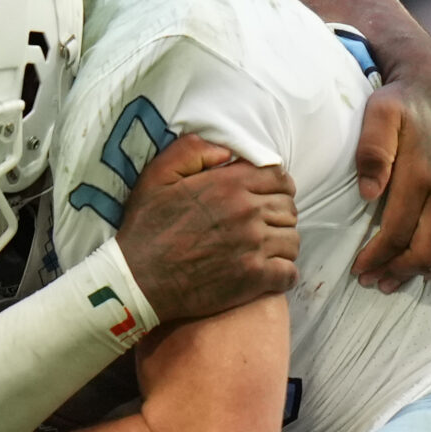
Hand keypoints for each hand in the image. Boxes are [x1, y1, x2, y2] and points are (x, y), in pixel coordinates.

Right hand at [115, 134, 297, 323]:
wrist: (138, 280)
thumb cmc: (146, 228)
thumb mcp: (158, 175)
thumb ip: (192, 151)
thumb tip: (227, 151)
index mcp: (229, 184)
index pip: (279, 177)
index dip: (277, 185)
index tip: (268, 195)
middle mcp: (247, 212)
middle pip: (288, 208)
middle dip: (279, 214)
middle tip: (263, 224)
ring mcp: (253, 247)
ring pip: (292, 239)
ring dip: (282, 243)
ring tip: (266, 249)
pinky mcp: (254, 279)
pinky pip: (289, 273)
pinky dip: (284, 273)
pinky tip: (269, 273)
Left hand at [352, 55, 430, 293]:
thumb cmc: (403, 102)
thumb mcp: (379, 114)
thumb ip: (372, 151)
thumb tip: (368, 194)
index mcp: (423, 174)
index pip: (398, 233)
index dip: (376, 257)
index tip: (358, 269)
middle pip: (427, 253)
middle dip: (397, 272)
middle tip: (373, 281)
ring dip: (422, 273)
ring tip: (394, 278)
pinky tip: (427, 264)